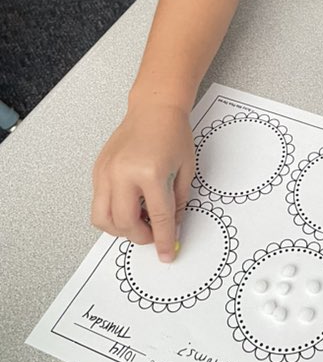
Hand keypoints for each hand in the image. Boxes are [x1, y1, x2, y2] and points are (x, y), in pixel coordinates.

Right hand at [91, 103, 194, 262]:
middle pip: (125, 224)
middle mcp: (123, 173)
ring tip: (139, 221)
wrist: (155, 108)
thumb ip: (178, 202)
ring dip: (120, 229)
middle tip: (154, 233)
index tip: (166, 253)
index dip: (163, 239)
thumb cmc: (173, 132)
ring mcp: (106, 172)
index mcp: (151, 172)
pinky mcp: (98, 170)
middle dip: (141, 236)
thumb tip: (171, 228)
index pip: (158, 217)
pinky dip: (112, 212)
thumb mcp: (186, 169)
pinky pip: (98, 203)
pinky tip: (130, 205)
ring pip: (102, 219)